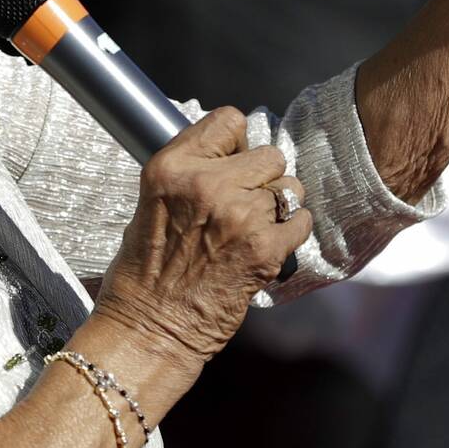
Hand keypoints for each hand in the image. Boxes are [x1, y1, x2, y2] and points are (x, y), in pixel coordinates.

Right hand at [94, 107, 312, 375]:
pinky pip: (301, 221)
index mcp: (172, 167)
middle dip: (263, 177)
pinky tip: (270, 246)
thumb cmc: (146, 270)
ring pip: (290, 187)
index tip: (234, 162)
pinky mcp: (264, 248)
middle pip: (269, 154)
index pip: (229, 120)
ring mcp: (239, 215)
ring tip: (255, 229)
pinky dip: (292, 233)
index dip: (238, 142)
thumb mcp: (153, 201)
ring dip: (280, 206)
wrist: (150, 327)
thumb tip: (236, 152)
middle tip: (246, 203)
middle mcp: (207, 184)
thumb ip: (193, 171)